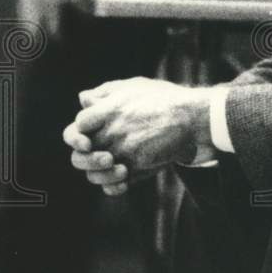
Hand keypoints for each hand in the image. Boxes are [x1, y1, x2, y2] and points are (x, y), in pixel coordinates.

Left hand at [63, 78, 213, 191]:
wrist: (192, 117)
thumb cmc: (163, 99)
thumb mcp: (133, 86)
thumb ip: (105, 92)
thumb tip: (83, 98)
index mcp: (110, 109)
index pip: (79, 124)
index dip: (79, 132)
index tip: (90, 134)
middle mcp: (114, 131)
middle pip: (81, 152)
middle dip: (85, 156)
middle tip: (98, 154)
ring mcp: (126, 151)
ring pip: (95, 172)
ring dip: (98, 172)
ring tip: (112, 166)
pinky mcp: (139, 167)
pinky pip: (114, 185)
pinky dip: (113, 186)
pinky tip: (121, 178)